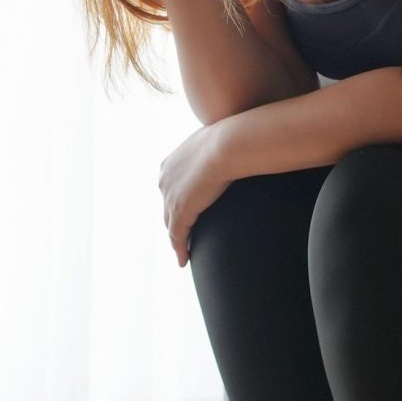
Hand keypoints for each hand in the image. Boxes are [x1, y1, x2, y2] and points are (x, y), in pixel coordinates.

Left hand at [160, 118, 239, 266]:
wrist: (227, 146)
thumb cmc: (230, 141)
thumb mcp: (219, 144)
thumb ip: (219, 152)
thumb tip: (237, 151)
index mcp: (171, 163)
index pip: (171, 187)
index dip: (177, 200)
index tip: (186, 210)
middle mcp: (164, 179)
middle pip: (167, 206)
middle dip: (174, 220)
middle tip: (185, 233)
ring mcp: (169, 196)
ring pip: (171, 223)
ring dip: (177, 238)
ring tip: (184, 250)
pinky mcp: (179, 212)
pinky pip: (177, 236)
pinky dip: (179, 249)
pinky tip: (184, 259)